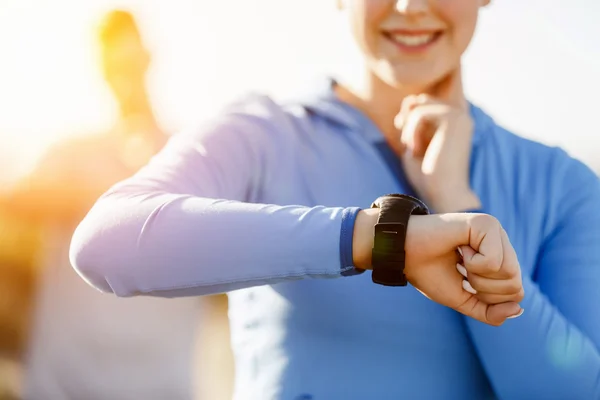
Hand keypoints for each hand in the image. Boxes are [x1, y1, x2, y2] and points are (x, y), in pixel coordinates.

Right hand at [353, 210, 523, 325]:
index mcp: (498, 256)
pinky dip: (473, 264)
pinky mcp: (486, 223)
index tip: (464, 281)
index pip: (515, 292)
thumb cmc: (428, 271)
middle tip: (462, 271)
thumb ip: (488, 310)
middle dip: (485, 289)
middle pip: (516, 285)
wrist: (401, 252)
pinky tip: (459, 248)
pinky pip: (494, 261)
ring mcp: (495, 230)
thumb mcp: (462, 298)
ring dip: (479, 277)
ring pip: (509, 273)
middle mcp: (501, 241)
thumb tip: (517, 309)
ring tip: (461, 260)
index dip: (488, 298)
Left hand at [396, 68, 479, 211]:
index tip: (405, 137)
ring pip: (420, 105)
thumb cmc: (428, 176)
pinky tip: (416, 148)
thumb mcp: (415, 144)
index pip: (425, 102)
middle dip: (407, 117)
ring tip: (413, 148)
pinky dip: (412, 131)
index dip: (408, 114)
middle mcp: (461, 116)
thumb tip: (411, 99)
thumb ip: (412, 122)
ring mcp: (460, 116)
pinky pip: (421, 113)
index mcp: (453, 123)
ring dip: (409, 127)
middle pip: (421, 99)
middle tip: (407, 142)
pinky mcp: (455, 119)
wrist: (443, 194)